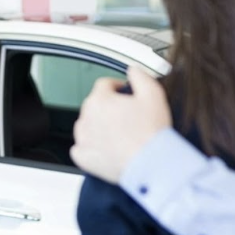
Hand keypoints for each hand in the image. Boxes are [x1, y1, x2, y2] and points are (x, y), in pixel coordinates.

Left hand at [70, 66, 171, 182]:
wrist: (151, 163)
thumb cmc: (151, 133)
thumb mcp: (153, 94)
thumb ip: (140, 76)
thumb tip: (133, 70)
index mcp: (100, 100)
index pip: (104, 84)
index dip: (117, 87)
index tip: (125, 93)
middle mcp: (86, 118)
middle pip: (94, 104)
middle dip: (109, 107)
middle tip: (128, 116)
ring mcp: (83, 139)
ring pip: (86, 125)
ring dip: (99, 126)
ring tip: (119, 133)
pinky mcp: (83, 158)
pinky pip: (81, 148)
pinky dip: (91, 147)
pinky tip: (105, 148)